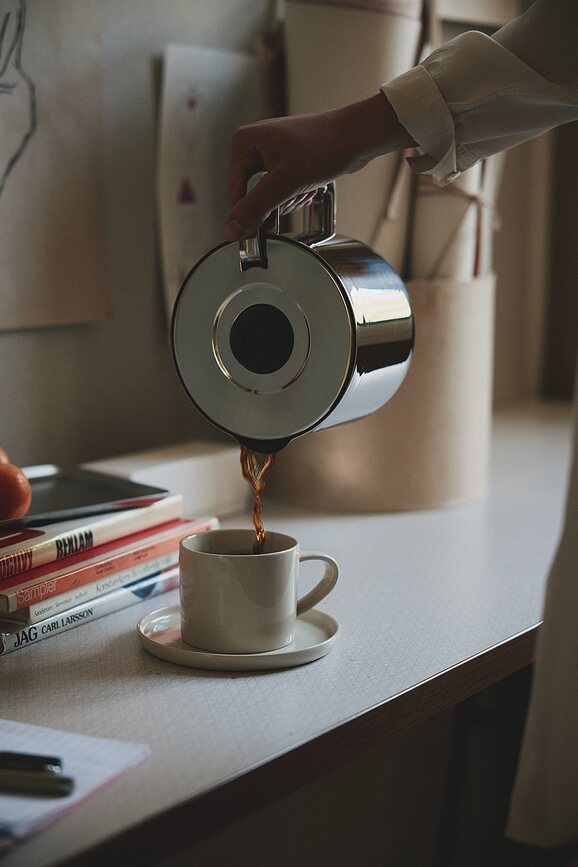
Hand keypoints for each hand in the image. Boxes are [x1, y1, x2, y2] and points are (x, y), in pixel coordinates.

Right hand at [224, 93, 413, 240]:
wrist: (356, 137)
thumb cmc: (324, 148)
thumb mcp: (285, 184)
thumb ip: (255, 208)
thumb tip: (231, 230)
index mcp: (244, 143)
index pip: (235, 192)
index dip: (249, 213)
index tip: (258, 233)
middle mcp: (254, 145)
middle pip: (253, 195)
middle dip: (277, 202)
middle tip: (295, 194)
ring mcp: (271, 153)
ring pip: (271, 196)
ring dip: (290, 200)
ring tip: (306, 187)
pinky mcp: (287, 161)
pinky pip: (284, 190)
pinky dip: (297, 194)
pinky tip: (310, 187)